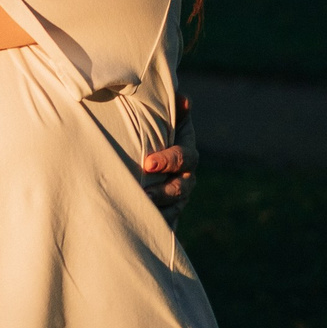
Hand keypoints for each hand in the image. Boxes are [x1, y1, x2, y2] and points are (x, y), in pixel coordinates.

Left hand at [141, 93, 196, 215]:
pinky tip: (141, 228)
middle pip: (181, 188)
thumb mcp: (164, 121)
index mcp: (186, 154)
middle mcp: (186, 178)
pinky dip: (156, 227)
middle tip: (144, 193)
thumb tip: (184, 99)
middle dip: (163, 192)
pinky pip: (166, 225)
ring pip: (174, 209)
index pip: (183, 158)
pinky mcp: (169, 214)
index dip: (168, 160)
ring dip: (159, 212)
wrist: (147, 160)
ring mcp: (179, 199)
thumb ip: (172, 111)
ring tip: (140, 212)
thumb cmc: (154, 134)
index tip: (148, 163)